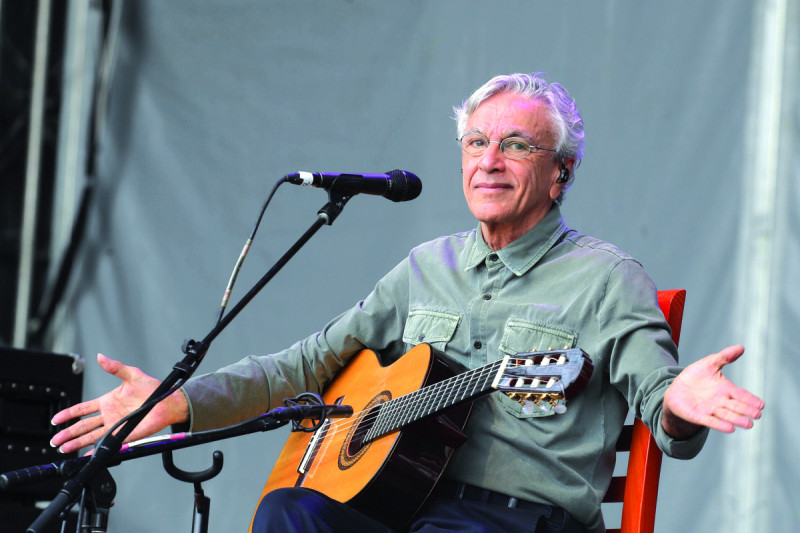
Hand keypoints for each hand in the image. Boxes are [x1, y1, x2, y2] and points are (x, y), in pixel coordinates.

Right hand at [50, 353, 189, 453]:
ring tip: (63, 448)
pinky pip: (108, 443)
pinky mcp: (125, 434)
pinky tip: (86, 455)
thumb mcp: (132, 374)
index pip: (82, 409)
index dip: (68, 414)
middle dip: (67, 432)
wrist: (168, 401)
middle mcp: (109, 415)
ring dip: (77, 442)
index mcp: (107, 401)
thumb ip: (115, 367)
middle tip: (55, 439)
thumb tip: (101, 357)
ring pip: (91, 436)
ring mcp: (116, 425)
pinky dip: (96, 450)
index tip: (56, 419)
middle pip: (82, 426)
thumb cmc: (152, 388)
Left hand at [662, 345, 763, 438]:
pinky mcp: (698, 416)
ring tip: (748, 424)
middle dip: (746, 411)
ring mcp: (710, 410)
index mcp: (725, 389)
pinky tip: (730, 429)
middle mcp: (720, 401)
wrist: (676, 389)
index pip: (741, 395)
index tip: (761, 405)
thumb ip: (724, 357)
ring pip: (726, 415)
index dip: (750, 400)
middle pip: (736, 407)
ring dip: (737, 420)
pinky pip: (710, 421)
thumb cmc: (696, 377)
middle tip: (757, 415)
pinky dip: (720, 425)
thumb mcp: (709, 364)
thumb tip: (741, 347)